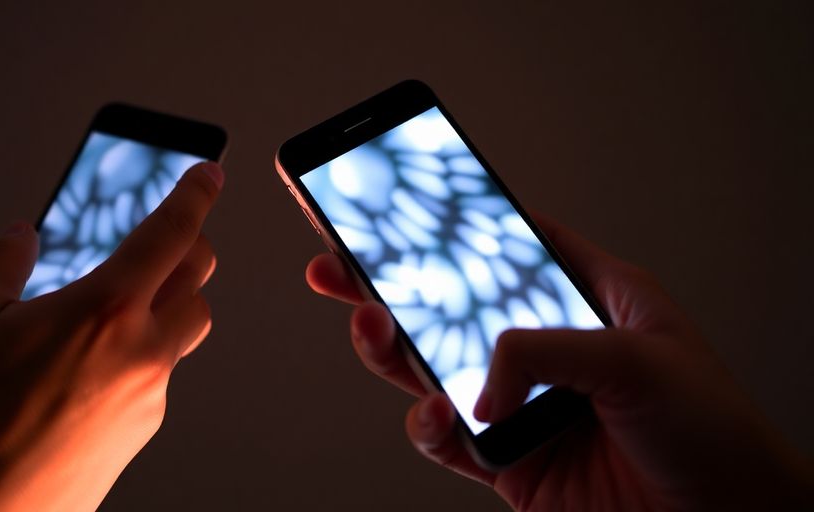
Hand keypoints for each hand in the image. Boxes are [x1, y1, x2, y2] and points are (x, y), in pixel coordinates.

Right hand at [0, 162, 223, 510]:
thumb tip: (17, 234)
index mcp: (103, 308)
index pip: (169, 234)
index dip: (194, 196)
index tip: (208, 176)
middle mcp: (139, 350)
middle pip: (198, 282)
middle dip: (191, 250)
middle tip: (171, 240)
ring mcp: (147, 395)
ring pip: (186, 332)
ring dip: (172, 307)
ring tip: (129, 304)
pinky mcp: (141, 433)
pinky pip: (158, 378)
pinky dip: (142, 358)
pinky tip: (96, 369)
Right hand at [306, 214, 812, 509]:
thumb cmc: (713, 431)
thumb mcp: (636, 359)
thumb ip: (541, 349)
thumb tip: (475, 379)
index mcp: (586, 299)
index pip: (508, 242)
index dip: (456, 219)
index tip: (404, 199)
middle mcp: (545, 347)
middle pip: (449, 302)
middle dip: (388, 282)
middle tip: (337, 260)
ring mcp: (519, 402)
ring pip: (431, 366)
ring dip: (391, 346)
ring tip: (370, 322)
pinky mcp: (504, 458)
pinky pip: (446, 438)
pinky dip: (430, 426)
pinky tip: (438, 411)